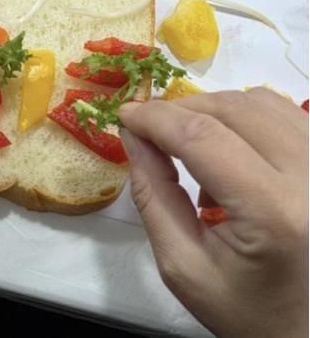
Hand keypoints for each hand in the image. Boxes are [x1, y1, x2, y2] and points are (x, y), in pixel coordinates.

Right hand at [118, 88, 307, 337]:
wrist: (307, 327)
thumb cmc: (245, 309)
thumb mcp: (182, 264)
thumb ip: (152, 195)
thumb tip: (134, 135)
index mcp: (274, 212)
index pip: (203, 138)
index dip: (157, 118)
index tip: (125, 115)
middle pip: (233, 109)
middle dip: (178, 110)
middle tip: (146, 128)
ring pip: (260, 101)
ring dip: (210, 111)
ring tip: (185, 143)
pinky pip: (283, 112)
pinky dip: (243, 118)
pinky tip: (227, 150)